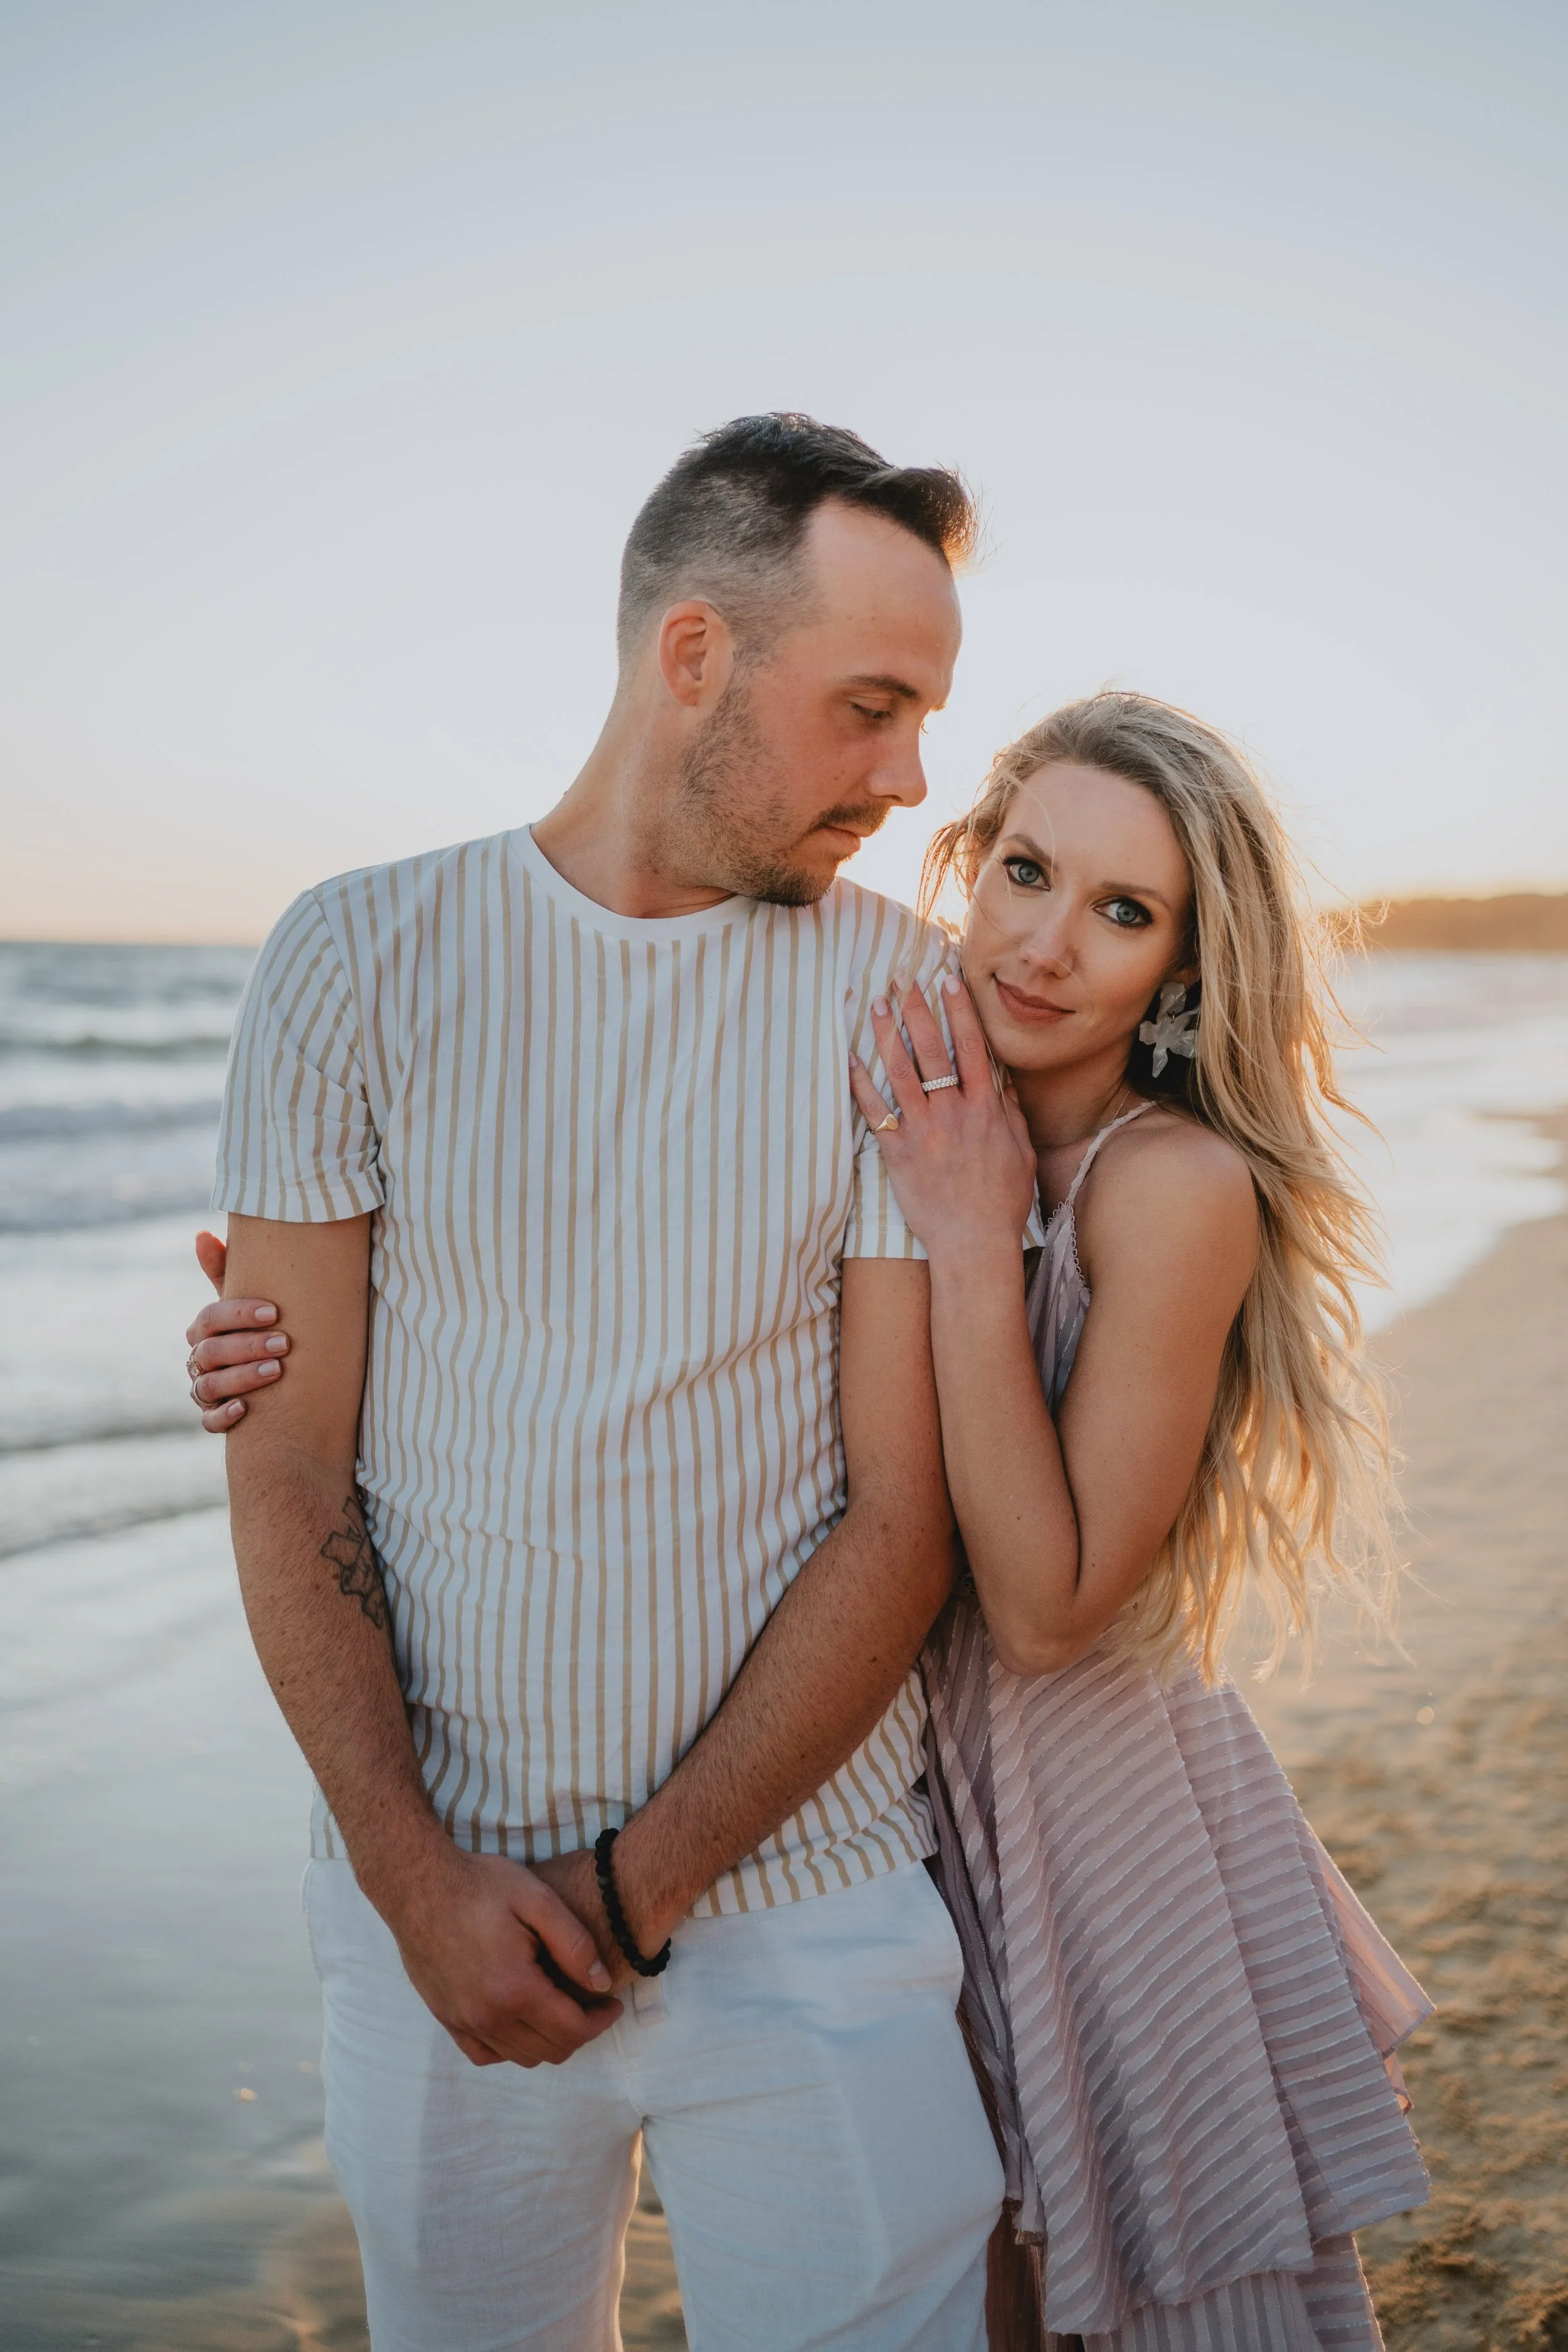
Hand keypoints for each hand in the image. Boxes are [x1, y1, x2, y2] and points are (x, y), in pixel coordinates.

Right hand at [185, 1230, 291, 1431]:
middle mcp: (199, 1359)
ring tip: (277, 1372)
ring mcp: (204, 1389)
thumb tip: (202, 1233)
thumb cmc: (261, 1327)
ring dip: (241, 1378)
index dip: (238, 1314)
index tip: (274, 1312)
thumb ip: (227, 1268)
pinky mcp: (213, 1416)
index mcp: (205, 1329)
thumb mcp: (248, 1299)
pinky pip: (208, 1421)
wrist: (279, 1376)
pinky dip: (223, 1416)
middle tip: (285, 1343)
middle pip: (211, 1352)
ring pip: (209, 1386)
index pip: (210, 1318)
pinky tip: (245, 1409)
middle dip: (248, 1346)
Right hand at [372, 1841, 622, 2067]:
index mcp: (516, 1988)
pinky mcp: (446, 2018)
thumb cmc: (480, 1885)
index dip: (602, 2021)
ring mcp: (463, 2021)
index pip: (573, 2030)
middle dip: (580, 2031)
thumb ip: (575, 1944)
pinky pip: (485, 2054)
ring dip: (549, 2040)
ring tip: (560, 2007)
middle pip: (551, 2050)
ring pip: (521, 2057)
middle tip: (591, 2004)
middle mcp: (488, 2016)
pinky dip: (510, 2046)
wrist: (419, 1884)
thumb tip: (601, 1984)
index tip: (613, 2003)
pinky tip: (521, 2019)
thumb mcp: (537, 1899)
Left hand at [848, 974, 1037, 1265]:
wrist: (973, 1242)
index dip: (958, 1011)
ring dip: (886, 1034)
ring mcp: (924, 1131)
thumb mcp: (1020, 1153)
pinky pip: (876, 1112)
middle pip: (932, 1050)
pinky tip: (850, 1060)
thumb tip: (1004, 1085)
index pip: (971, 1048)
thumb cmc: (1002, 1201)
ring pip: (901, 1072)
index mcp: (985, 1109)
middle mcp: (953, 1113)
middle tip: (902, 979)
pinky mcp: (898, 1153)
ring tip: (875, 1005)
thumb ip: (1010, 1114)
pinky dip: (861, 1085)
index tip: (946, 982)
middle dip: (916, 1010)